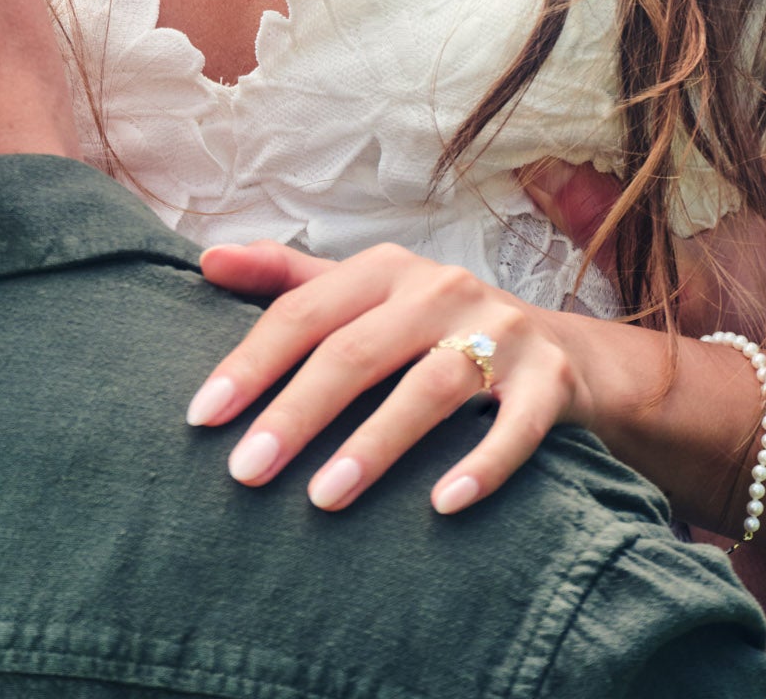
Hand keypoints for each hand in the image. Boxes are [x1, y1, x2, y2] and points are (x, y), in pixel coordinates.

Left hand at [192, 239, 586, 514]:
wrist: (564, 354)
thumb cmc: (435, 328)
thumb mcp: (365, 295)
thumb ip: (287, 279)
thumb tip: (207, 261)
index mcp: (386, 269)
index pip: (304, 312)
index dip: (250, 363)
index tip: (201, 418)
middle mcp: (441, 289)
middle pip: (356, 351)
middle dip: (296, 413)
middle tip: (245, 472)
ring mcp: (502, 332)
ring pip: (430, 387)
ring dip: (375, 444)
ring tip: (323, 498)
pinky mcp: (549, 381)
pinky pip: (515, 427)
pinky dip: (482, 465)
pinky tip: (442, 505)